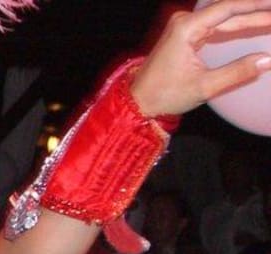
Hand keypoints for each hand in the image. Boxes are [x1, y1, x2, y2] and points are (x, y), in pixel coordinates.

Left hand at [131, 0, 270, 117]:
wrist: (138, 102)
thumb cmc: (165, 95)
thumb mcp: (204, 87)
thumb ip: (237, 72)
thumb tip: (268, 60)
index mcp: (186, 28)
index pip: (228, 8)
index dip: (255, 4)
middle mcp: (185, 22)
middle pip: (229, 12)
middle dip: (257, 12)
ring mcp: (184, 27)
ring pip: (224, 19)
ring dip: (249, 18)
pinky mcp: (186, 35)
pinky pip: (216, 27)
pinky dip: (236, 27)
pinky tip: (255, 25)